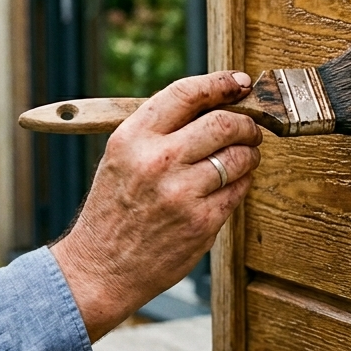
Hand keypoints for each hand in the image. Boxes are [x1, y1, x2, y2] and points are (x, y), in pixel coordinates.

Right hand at [50, 70, 262, 341]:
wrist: (100, 267)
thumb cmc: (113, 209)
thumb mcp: (120, 158)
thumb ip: (159, 131)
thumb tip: (212, 104)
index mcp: (131, 138)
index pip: (185, 94)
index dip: (219, 84)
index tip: (238, 83)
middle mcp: (156, 161)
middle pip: (222, 123)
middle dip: (245, 123)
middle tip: (250, 128)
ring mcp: (181, 193)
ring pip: (238, 156)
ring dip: (248, 153)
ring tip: (242, 157)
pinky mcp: (201, 222)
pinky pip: (238, 190)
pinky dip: (241, 183)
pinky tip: (228, 185)